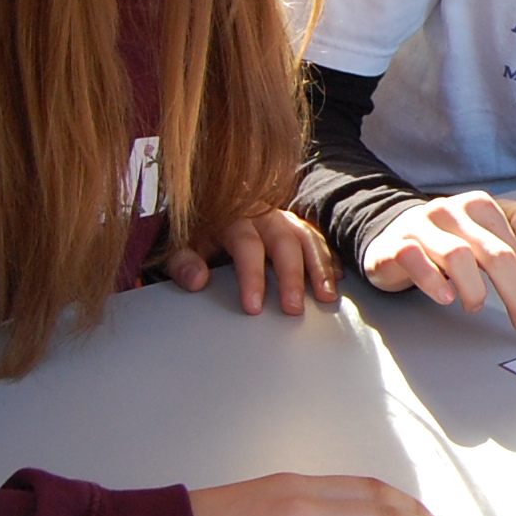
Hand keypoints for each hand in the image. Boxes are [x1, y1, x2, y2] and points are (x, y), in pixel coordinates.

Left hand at [169, 208, 338, 314]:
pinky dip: (328, 258)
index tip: (254, 307)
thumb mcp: (180, 245)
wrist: (209, 207)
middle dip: (291, 276)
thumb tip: (196, 280)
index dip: (252, 277)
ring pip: (306, 238)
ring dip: (319, 267)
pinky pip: (317, 238)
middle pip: (283, 242)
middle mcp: (263, 214)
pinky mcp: (296, 225)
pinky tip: (336, 278)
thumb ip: (183, 262)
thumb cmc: (197, 232)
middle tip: (293, 308)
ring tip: (326, 296)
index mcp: (233, 217)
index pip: (247, 246)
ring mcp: (283, 218)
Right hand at [358, 192, 515, 341]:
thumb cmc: (451, 235)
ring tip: (477, 306)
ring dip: (474, 290)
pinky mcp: (396, 245)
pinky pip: (415, 259)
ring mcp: (423, 227)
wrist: (395, 232)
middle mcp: (454, 212)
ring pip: (458, 256)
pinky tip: (445, 296)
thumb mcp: (492, 227)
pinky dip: (432, 281)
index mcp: (483, 207)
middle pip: (496, 255)